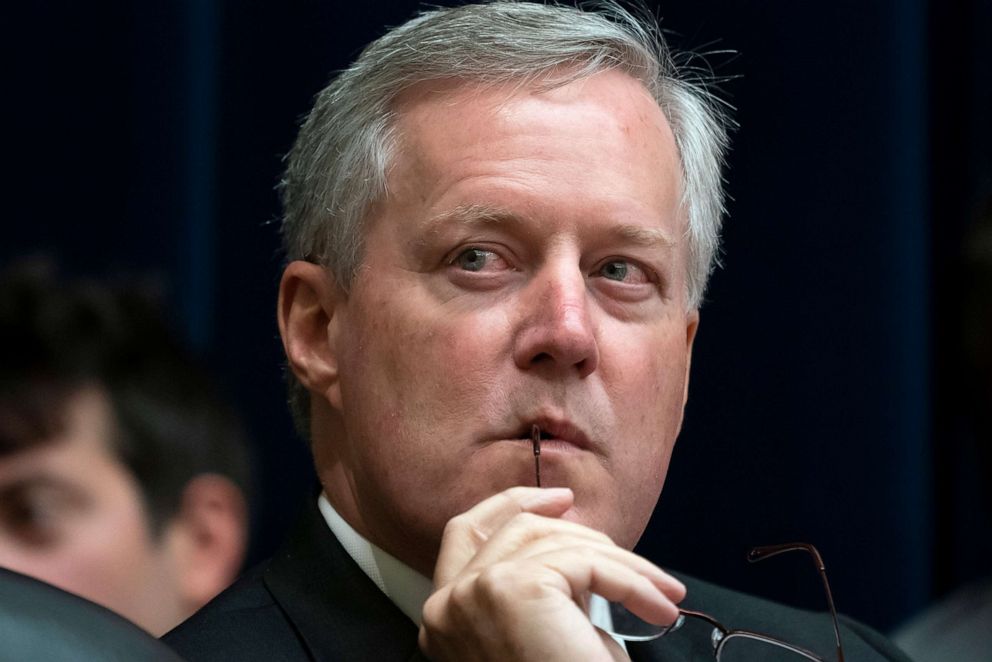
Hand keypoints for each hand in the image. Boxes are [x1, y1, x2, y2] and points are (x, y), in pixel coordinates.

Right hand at [418, 487, 684, 660]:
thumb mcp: (542, 632)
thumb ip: (543, 589)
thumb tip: (576, 541)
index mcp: (444, 615)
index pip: (462, 533)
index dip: (508, 505)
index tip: (556, 500)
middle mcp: (446, 602)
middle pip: (514, 529)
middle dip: (575, 528)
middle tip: (624, 546)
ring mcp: (474, 591)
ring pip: (557, 542)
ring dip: (620, 563)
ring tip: (660, 594)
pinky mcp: (512, 587)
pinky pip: (588, 565)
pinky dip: (633, 582)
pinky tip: (658, 606)